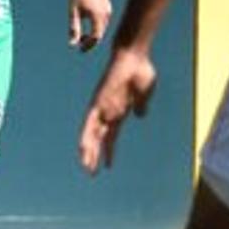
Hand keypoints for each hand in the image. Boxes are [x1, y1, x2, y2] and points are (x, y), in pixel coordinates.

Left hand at [69, 0, 112, 51]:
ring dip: (94, 33)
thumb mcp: (73, 12)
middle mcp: (106, 14)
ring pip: (102, 27)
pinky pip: (104, 21)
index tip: (80, 50)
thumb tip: (72, 44)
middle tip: (80, 43)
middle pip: (100, 34)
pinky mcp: (108, 6)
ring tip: (83, 35)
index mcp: (97, 17)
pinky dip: (97, 26)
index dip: (88, 46)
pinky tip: (88, 23)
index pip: (95, 38)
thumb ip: (74, 28)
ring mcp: (108, 10)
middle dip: (91, 41)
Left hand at [79, 47, 155, 173]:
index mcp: (119, 111)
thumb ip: (142, 105)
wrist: (133, 55)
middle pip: (99, 138)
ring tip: (86, 167)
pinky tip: (83, 148)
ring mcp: (102, 107)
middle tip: (90, 173)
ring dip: (89, 151)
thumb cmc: (140, 70)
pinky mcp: (98, 102)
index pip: (111, 136)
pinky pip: (90, 122)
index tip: (108, 166)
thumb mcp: (145, 93)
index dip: (109, 151)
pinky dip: (86, 136)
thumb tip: (141, 116)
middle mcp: (108, 111)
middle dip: (95, 155)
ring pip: (92, 134)